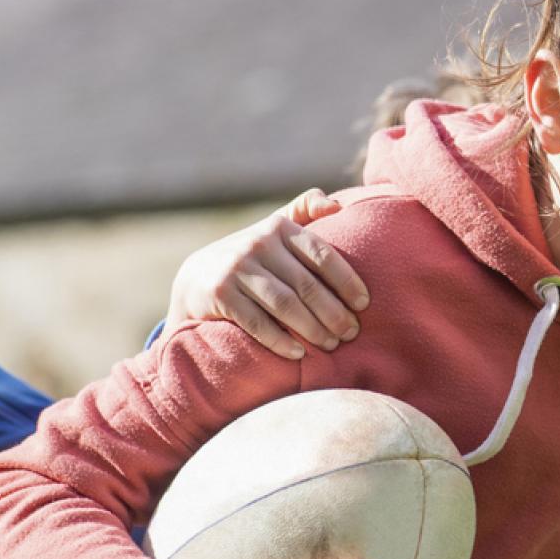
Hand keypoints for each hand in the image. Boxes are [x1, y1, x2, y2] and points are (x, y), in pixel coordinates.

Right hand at [166, 189, 367, 360]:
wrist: (195, 279)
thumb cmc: (251, 258)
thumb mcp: (273, 228)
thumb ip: (304, 211)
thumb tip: (337, 205)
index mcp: (279, 228)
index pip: (322, 255)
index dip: (347, 281)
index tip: (364, 304)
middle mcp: (258, 244)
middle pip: (306, 284)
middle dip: (333, 312)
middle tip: (351, 333)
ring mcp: (237, 268)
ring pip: (285, 304)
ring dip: (312, 329)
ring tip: (331, 345)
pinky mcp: (220, 294)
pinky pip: (257, 322)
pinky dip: (280, 340)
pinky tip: (299, 353)